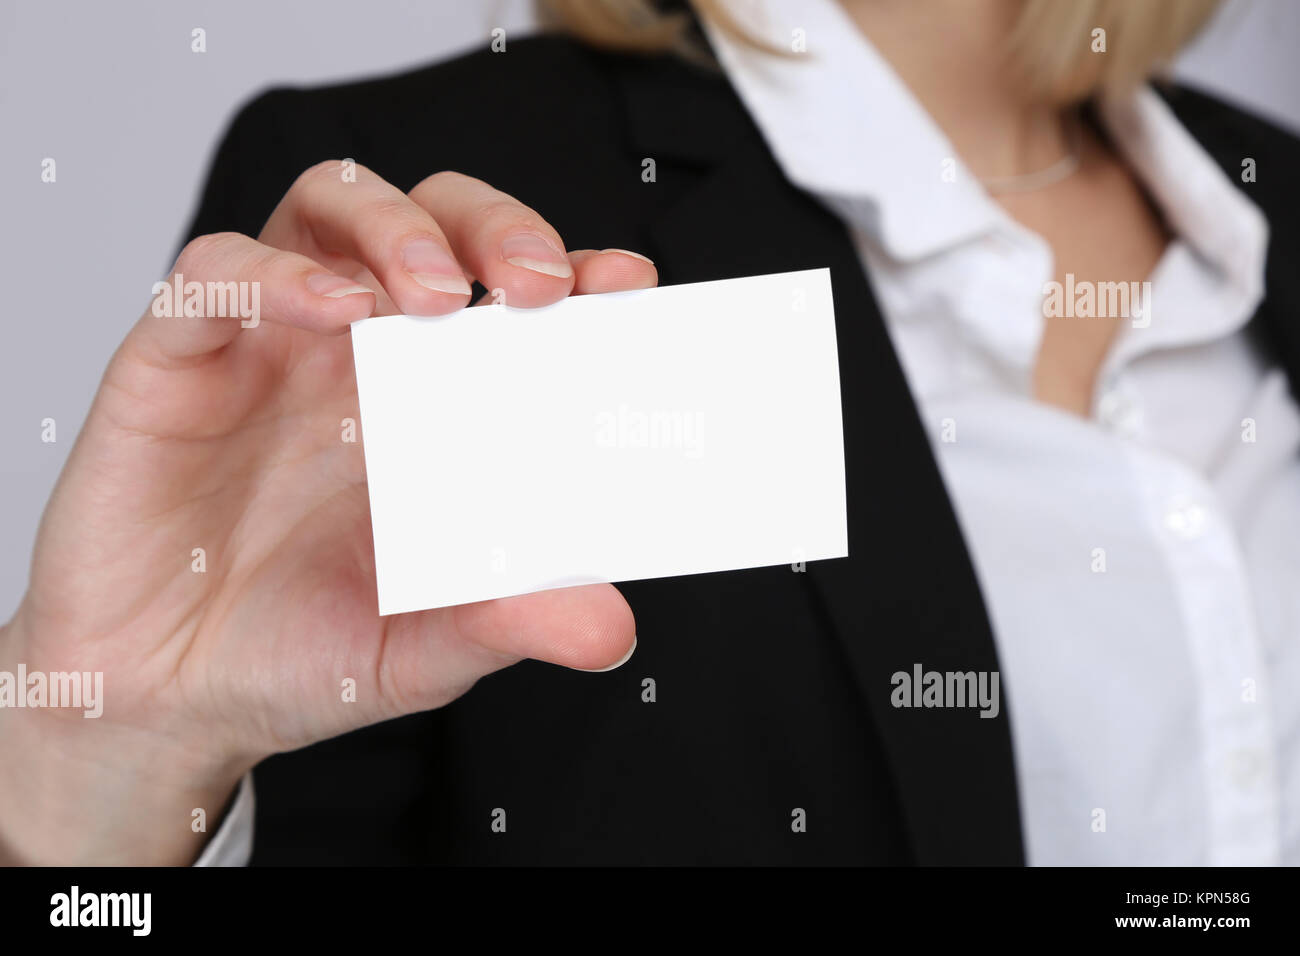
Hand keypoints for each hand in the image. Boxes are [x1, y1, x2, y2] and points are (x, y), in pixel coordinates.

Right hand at [0, 163, 652, 863]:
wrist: (167, 698)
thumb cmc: (298, 651)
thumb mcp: (425, 645)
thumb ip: (510, 618)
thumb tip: (612, 625)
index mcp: (432, 402)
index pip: (509, 296)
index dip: (573, 274)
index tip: (625, 286)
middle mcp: (359, 354)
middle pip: (433, 220)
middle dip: (494, 227)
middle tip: (537, 283)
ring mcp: (271, 345)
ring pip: (329, 209)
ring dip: (394, 227)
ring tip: (435, 292)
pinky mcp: (175, 361)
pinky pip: (217, 276)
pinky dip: (278, 273)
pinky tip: (332, 309)